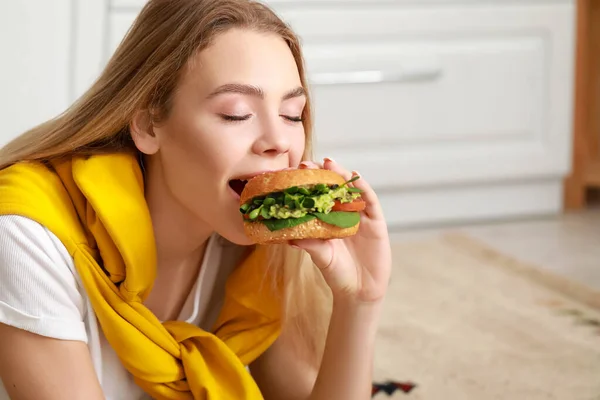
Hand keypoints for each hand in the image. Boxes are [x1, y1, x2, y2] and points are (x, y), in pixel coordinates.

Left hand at [289, 158, 391, 303]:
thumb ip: (310, 245)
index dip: (308, 183)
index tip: (295, 172)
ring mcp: (361, 217)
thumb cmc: (337, 274)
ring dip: (342, 175)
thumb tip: (290, 237)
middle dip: (323, 173)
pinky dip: (364, 188)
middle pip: (334, 188)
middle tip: (310, 163)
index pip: (317, 196)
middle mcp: (343, 215)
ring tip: (330, 163)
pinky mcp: (376, 223)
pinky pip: (371, 202)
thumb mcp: (321, 257)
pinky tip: (356, 177)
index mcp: (327, 221)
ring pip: (352, 190)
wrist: (359, 292)